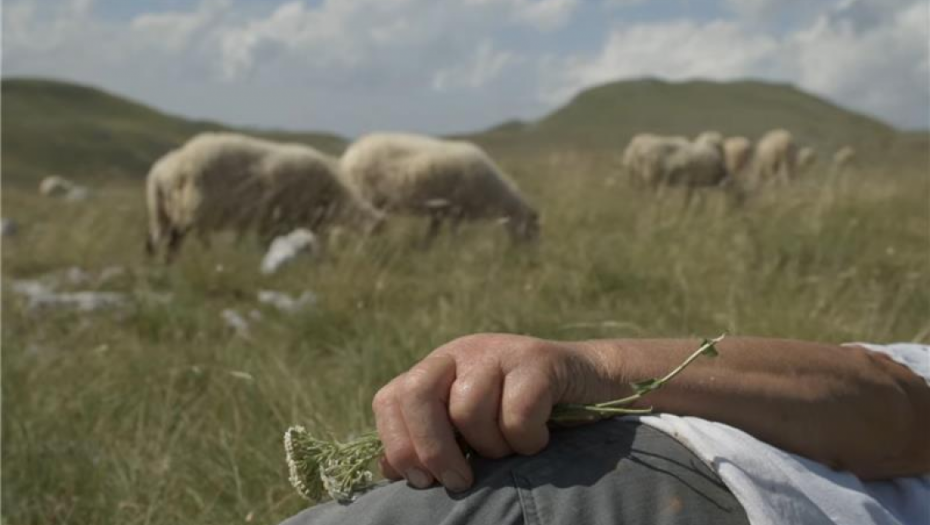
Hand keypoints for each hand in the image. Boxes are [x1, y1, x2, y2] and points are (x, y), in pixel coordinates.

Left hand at [371, 333, 612, 491]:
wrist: (591, 383)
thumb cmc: (526, 415)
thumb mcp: (473, 429)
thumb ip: (432, 443)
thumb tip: (390, 469)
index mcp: (437, 370)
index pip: (390, 399)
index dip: (398, 443)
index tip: (422, 481)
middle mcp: (460, 353)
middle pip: (416, 394)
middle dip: (432, 448)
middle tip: (460, 481)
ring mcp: (497, 351)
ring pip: (467, 407)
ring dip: (490, 446)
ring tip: (511, 449)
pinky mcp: (537, 358)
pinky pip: (516, 412)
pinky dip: (527, 440)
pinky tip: (539, 439)